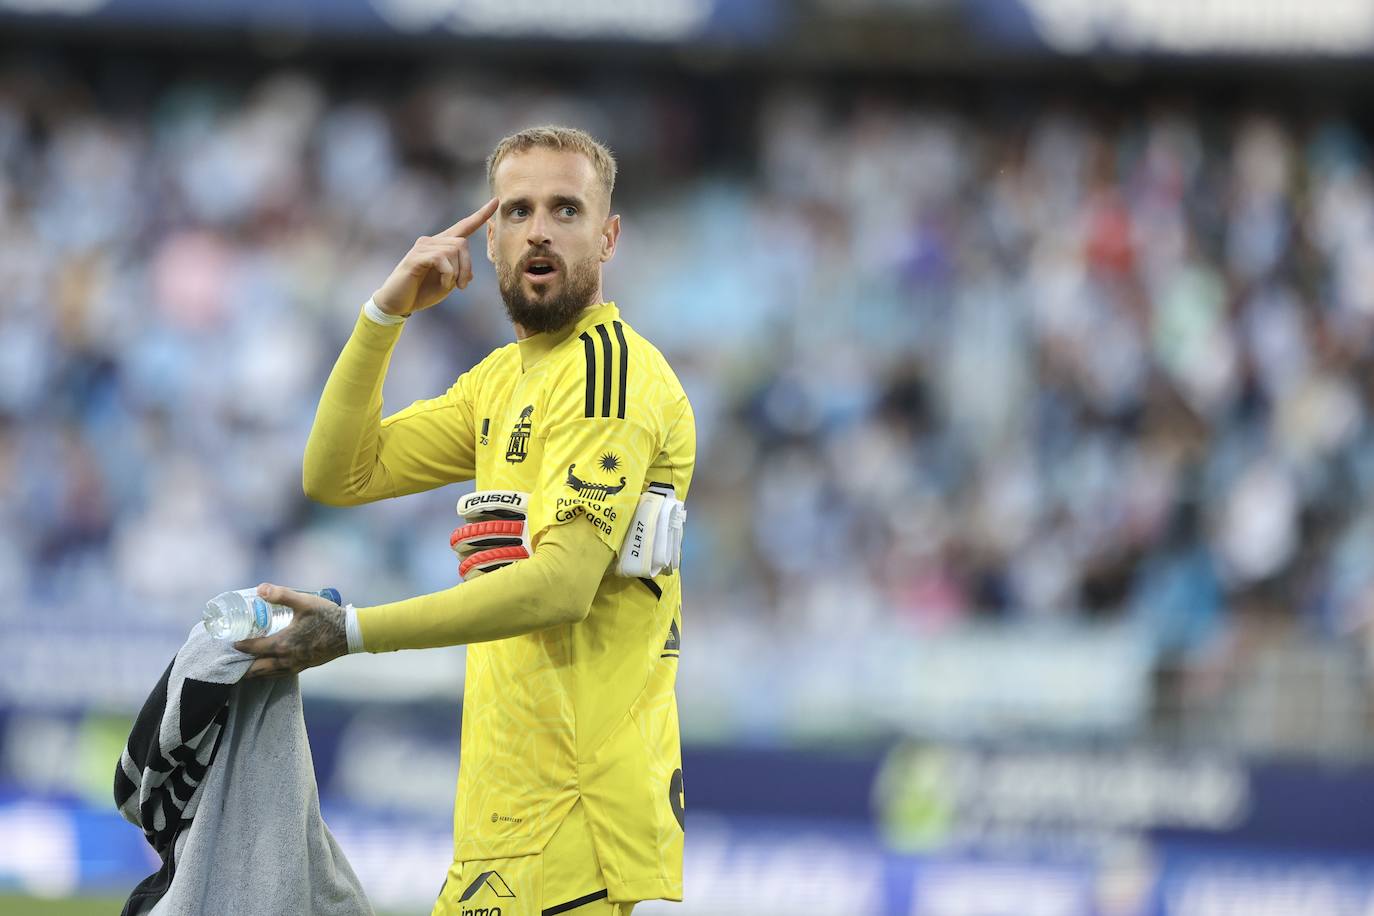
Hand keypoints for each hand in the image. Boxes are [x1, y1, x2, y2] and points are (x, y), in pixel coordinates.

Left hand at [233, 583, 347, 679]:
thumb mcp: (304, 602)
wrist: (350, 633)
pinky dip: (268, 673)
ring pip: (267, 675)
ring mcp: (296, 665)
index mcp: (283, 644)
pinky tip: (268, 667)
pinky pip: (280, 675)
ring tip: (244, 667)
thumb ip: (281, 594)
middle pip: (256, 669)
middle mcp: (287, 659)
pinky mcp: (304, 667)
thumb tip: (260, 588)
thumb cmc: (327, 616)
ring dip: (254, 672)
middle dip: (241, 667)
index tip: (230, 642)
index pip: (254, 648)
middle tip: (230, 661)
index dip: (239, 645)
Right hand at [371, 197, 499, 317]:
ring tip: (448, 286)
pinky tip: (442, 284)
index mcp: (441, 245)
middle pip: (463, 243)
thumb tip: (470, 273)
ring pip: (454, 250)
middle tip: (461, 286)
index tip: (496, 201)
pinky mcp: (415, 257)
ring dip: (457, 273)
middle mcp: (431, 241)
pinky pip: (442, 259)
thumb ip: (459, 274)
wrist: (396, 304)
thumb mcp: (447, 284)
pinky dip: (448, 275)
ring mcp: (422, 247)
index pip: (463, 226)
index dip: (480, 215)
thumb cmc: (421, 293)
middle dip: (467, 266)